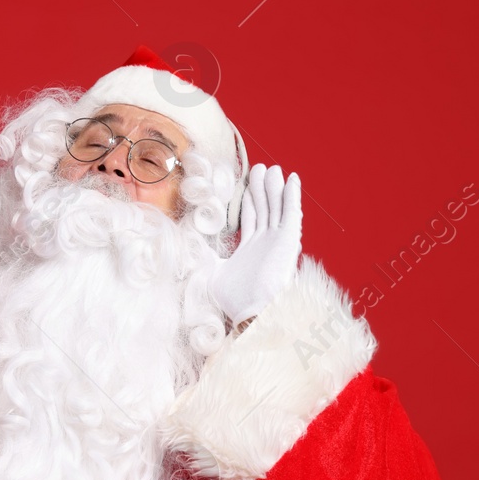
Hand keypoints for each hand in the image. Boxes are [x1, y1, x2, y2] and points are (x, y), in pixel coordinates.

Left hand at [210, 164, 301, 327]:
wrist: (250, 311)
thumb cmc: (232, 299)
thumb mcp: (210, 272)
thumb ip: (203, 255)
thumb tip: (187, 245)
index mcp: (249, 249)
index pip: (251, 218)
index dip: (250, 199)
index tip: (246, 182)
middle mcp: (265, 243)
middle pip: (265, 208)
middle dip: (262, 188)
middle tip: (260, 168)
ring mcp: (277, 241)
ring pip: (277, 207)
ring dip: (276, 187)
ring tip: (273, 169)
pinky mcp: (287, 241)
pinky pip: (291, 214)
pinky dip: (292, 196)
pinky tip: (291, 179)